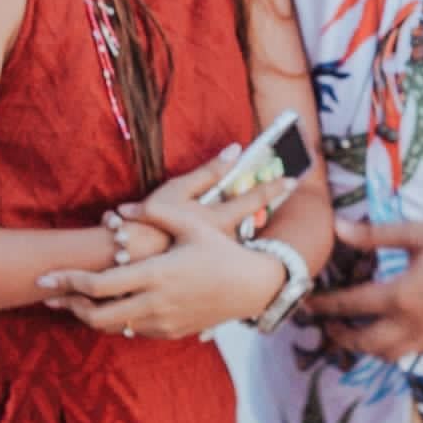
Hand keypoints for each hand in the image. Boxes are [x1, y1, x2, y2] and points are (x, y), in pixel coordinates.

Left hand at [39, 192, 283, 338]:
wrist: (252, 287)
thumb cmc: (221, 250)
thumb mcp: (192, 224)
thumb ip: (155, 212)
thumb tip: (119, 210)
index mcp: (157, 274)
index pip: (100, 285)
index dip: (68, 281)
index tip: (44, 277)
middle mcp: (156, 304)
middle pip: (97, 315)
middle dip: (69, 305)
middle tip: (48, 294)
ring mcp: (163, 322)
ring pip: (111, 327)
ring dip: (88, 314)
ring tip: (70, 299)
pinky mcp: (169, 332)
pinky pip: (131, 329)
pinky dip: (113, 318)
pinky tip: (104, 305)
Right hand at [102, 146, 292, 260]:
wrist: (128, 265)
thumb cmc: (149, 223)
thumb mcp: (177, 192)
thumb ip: (208, 172)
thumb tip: (235, 150)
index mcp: (221, 219)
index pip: (255, 198)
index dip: (275, 186)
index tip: (294, 178)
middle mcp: (225, 242)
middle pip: (253, 226)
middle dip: (265, 217)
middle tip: (281, 202)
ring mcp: (216, 261)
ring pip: (239, 247)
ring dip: (245, 241)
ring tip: (250, 235)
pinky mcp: (205, 273)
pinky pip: (222, 265)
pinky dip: (226, 262)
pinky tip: (223, 264)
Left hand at [304, 216, 422, 363]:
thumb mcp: (419, 232)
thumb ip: (375, 235)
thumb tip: (338, 229)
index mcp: (402, 295)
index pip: (352, 305)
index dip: (325, 305)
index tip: (307, 304)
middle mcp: (414, 323)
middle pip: (365, 342)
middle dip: (340, 335)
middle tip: (326, 324)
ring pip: (388, 355)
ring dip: (365, 347)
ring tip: (353, 331)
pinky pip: (411, 353)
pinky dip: (392, 348)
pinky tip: (389, 333)